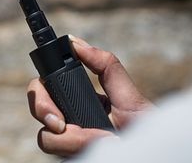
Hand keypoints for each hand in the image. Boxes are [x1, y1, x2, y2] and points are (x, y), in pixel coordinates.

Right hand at [27, 36, 153, 156]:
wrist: (153, 155)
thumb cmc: (145, 128)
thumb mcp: (128, 94)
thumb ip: (105, 66)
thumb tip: (76, 41)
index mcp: (79, 100)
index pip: (47, 85)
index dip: (42, 85)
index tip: (50, 85)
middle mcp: (69, 120)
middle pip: (37, 106)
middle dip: (43, 108)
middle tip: (61, 123)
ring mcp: (68, 144)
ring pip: (45, 137)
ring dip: (71, 137)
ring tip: (101, 139)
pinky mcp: (70, 158)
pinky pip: (58, 154)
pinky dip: (76, 148)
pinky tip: (96, 147)